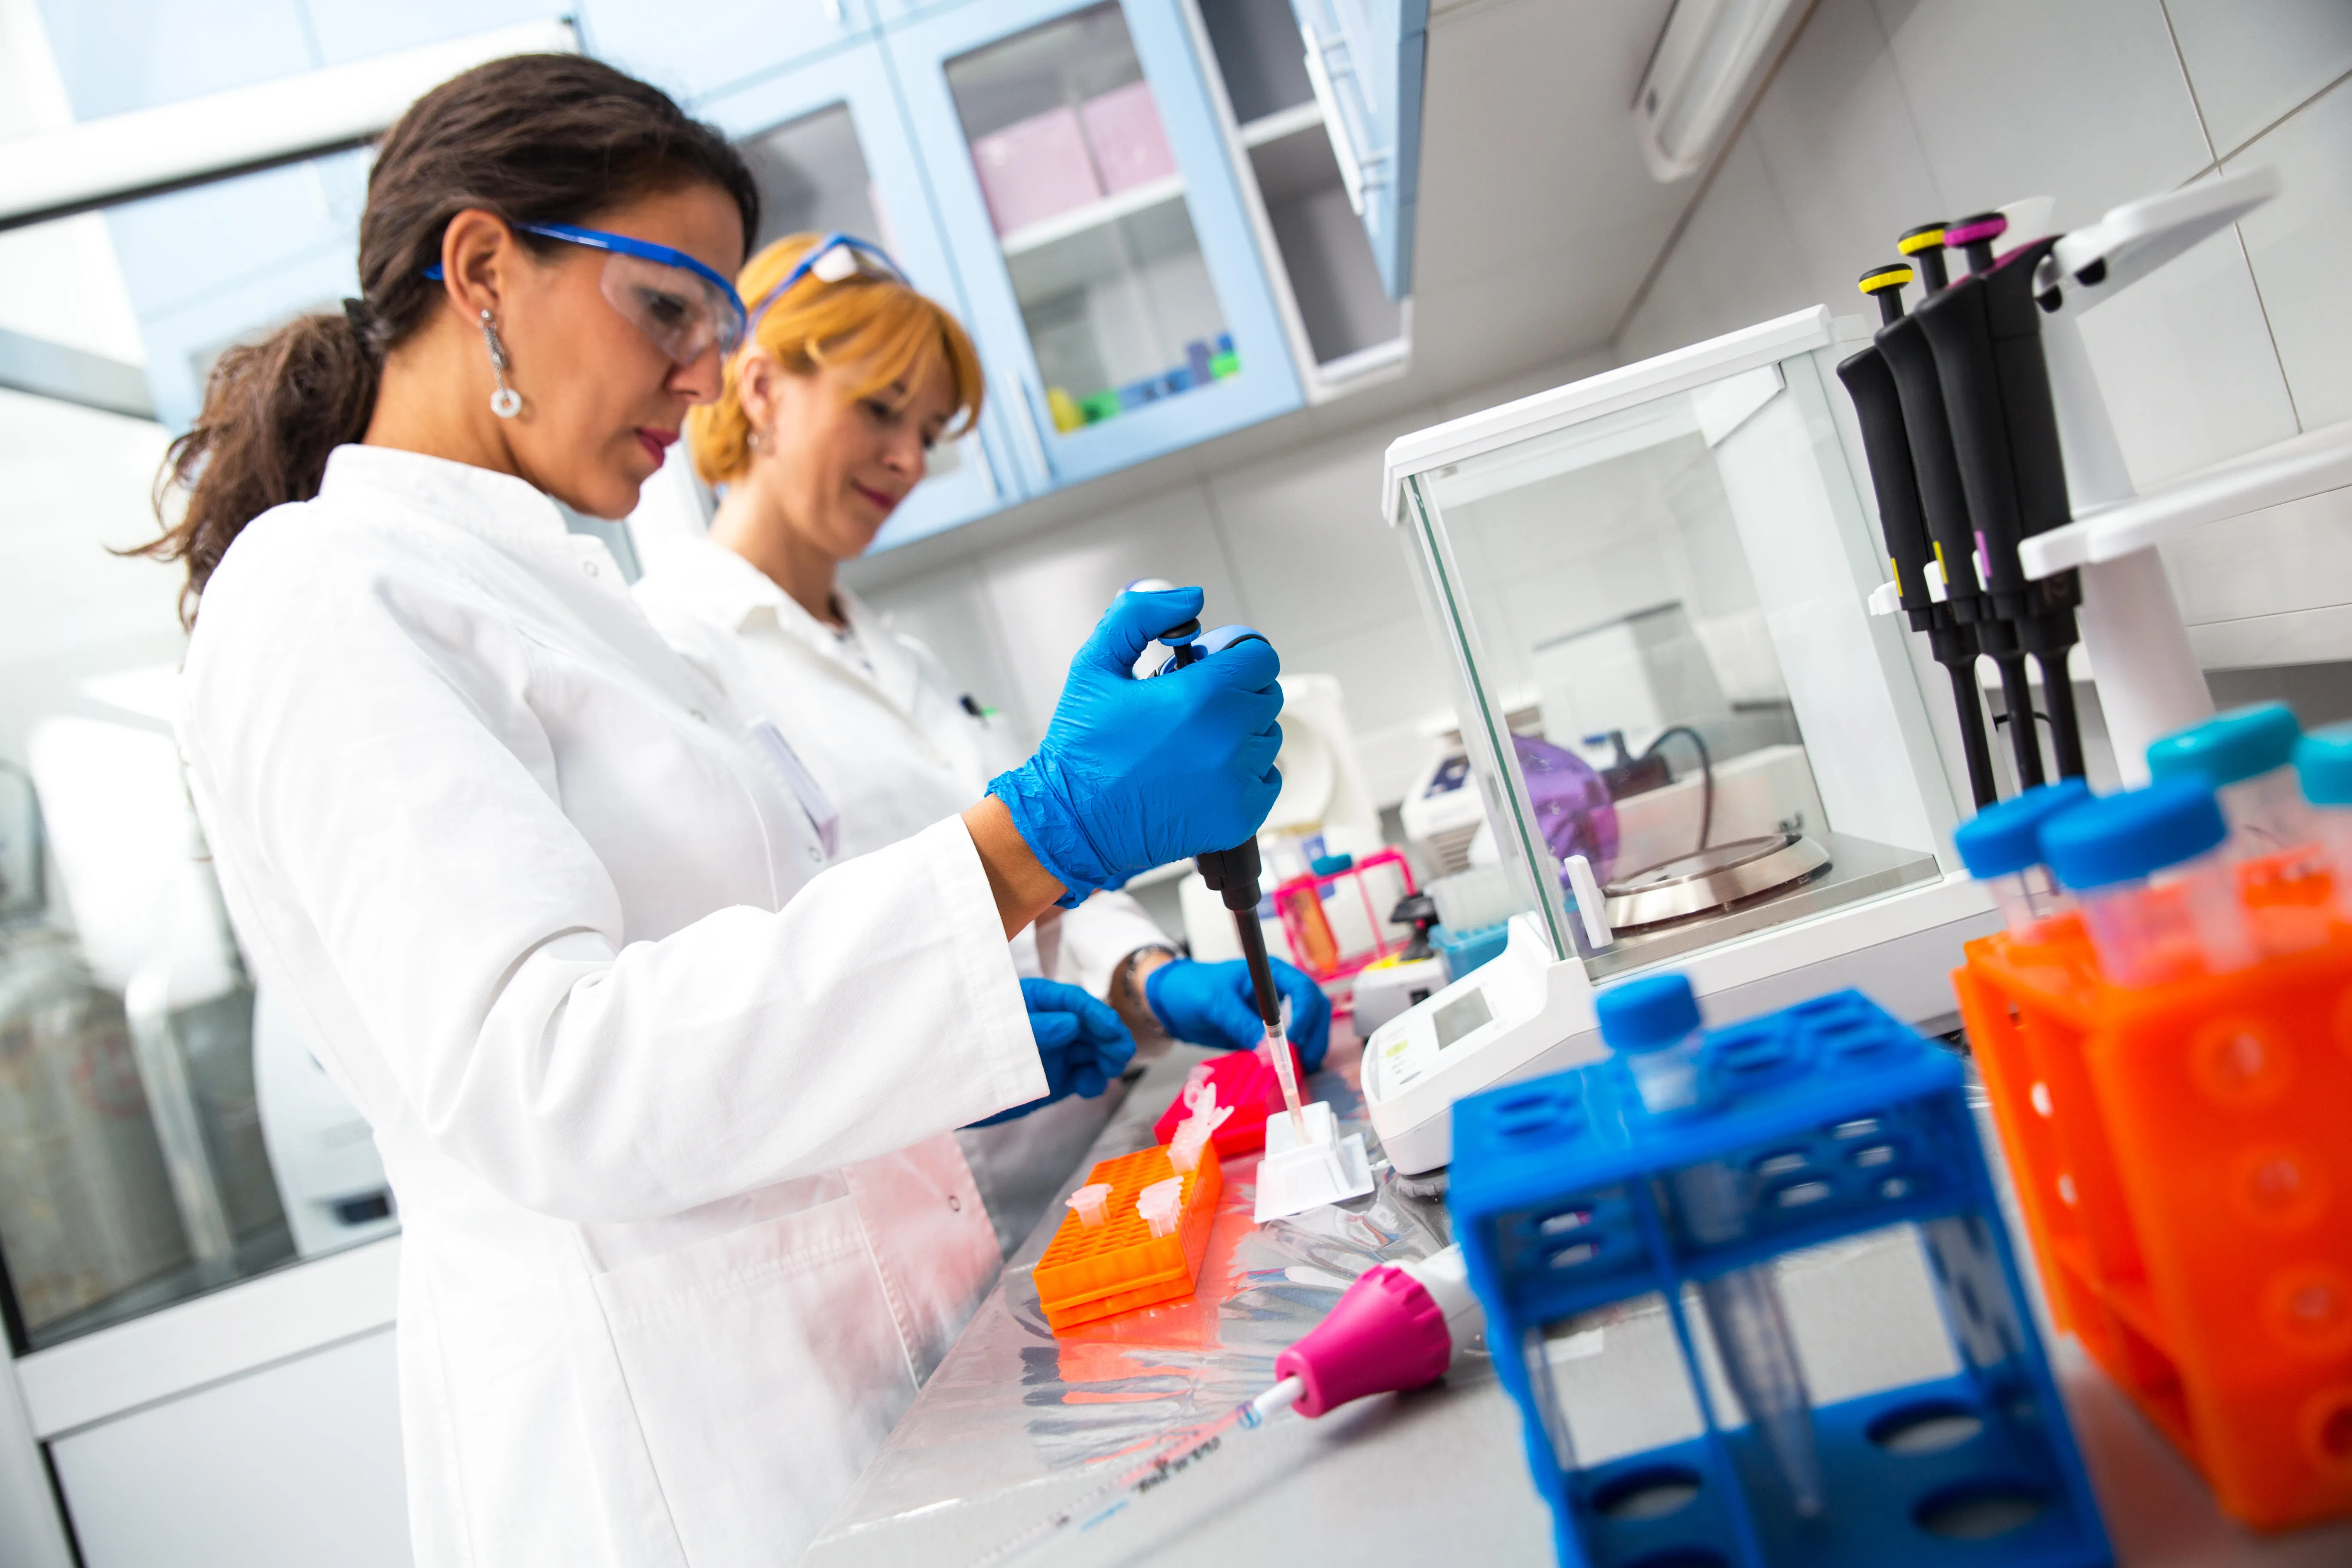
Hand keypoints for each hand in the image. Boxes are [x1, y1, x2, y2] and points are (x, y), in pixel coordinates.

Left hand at [968, 978, 1136, 1125]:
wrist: (950, 1091)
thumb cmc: (968, 1051)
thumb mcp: (1000, 1037)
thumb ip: (1036, 1029)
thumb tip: (1072, 1023)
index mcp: (1034, 1003)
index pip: (1072, 1000)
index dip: (1096, 1012)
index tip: (1112, 1029)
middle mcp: (1050, 1024)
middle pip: (1091, 1024)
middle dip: (1110, 1037)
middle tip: (1120, 1055)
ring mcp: (1055, 1051)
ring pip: (1094, 1050)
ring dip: (1106, 1058)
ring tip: (1107, 1071)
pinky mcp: (1057, 1078)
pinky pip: (1084, 1075)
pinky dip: (1093, 1080)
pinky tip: (1088, 1087)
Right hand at [988, 588, 1281, 906]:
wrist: (1074, 823)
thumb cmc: (1082, 749)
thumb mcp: (1095, 664)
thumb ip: (1141, 615)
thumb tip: (1191, 598)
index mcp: (1200, 695)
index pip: (1260, 656)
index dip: (1235, 655)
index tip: (1210, 667)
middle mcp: (1227, 738)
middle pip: (1266, 695)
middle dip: (1236, 693)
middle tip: (1192, 707)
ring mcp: (1237, 781)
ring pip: (1268, 738)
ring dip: (1240, 734)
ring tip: (1192, 743)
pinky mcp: (1240, 816)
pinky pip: (1268, 780)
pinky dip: (1245, 774)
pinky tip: (1204, 774)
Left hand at [1143, 956, 1331, 1070]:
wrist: (1171, 1003)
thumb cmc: (1190, 989)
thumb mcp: (1214, 1004)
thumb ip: (1240, 1023)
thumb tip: (1268, 1050)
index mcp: (1269, 973)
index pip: (1303, 989)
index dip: (1306, 1014)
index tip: (1295, 1039)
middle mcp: (1278, 991)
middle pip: (1315, 1011)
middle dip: (1315, 1036)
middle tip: (1304, 1062)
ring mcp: (1274, 1013)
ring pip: (1307, 1030)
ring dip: (1308, 1050)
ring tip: (1298, 1072)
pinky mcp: (1266, 1034)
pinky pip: (1287, 1046)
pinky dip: (1292, 1060)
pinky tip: (1288, 1074)